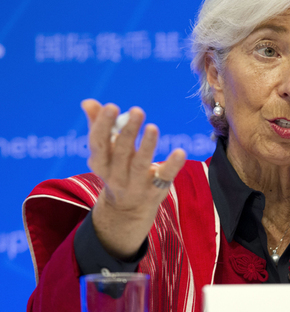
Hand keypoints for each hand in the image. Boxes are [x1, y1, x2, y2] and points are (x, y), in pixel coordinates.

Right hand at [81, 99, 185, 258]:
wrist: (127, 209)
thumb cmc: (116, 169)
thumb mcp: (106, 152)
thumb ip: (99, 126)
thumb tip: (88, 102)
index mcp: (101, 163)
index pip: (98, 144)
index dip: (103, 126)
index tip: (112, 106)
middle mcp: (116, 175)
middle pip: (121, 152)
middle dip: (128, 131)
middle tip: (137, 110)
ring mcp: (136, 184)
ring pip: (140, 165)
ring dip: (147, 146)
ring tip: (152, 127)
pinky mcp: (156, 189)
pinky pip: (165, 176)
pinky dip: (173, 164)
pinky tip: (180, 151)